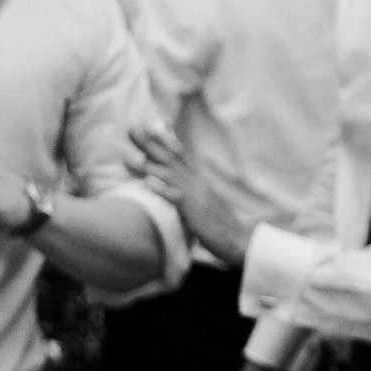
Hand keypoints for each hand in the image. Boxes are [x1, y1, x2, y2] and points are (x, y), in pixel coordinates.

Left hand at [134, 126, 253, 267]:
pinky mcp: (196, 212)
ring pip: (170, 175)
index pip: (178, 156)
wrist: (241, 240)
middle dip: (149, 145)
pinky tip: (148, 184)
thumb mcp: (205, 206)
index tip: (144, 129)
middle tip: (130, 130)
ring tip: (129, 157)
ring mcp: (197, 195)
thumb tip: (176, 192)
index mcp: (199, 181)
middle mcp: (198, 183)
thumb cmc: (222, 227)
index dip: (161, 142)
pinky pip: (177, 198)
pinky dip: (162, 190)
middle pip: (171, 159)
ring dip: (148, 165)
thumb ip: (191, 195)